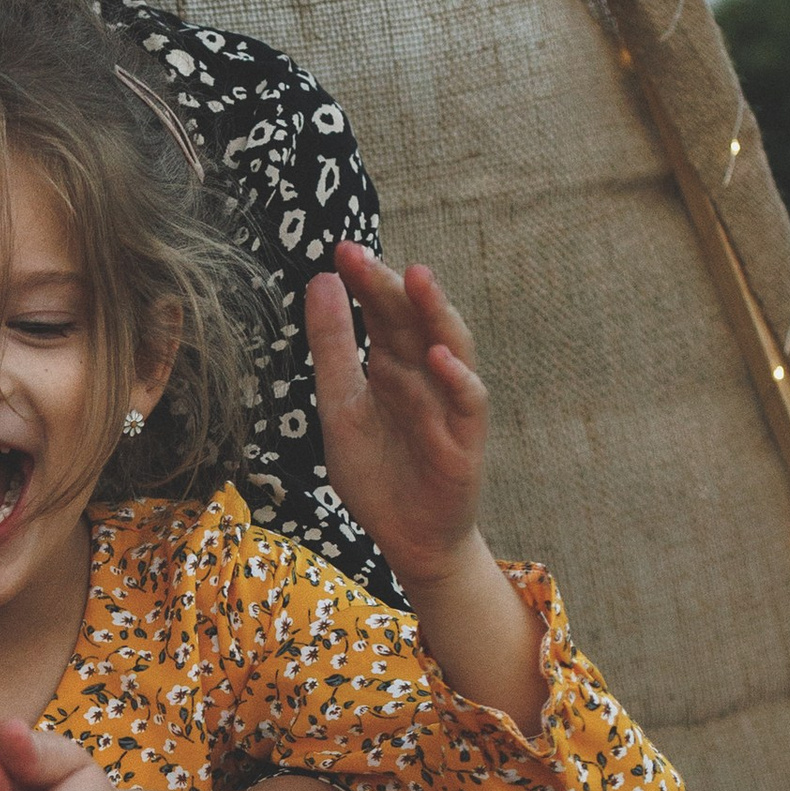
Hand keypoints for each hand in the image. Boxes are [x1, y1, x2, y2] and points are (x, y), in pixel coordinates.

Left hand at [305, 241, 489, 594]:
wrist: (406, 539)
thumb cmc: (377, 474)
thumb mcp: (340, 407)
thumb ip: (332, 348)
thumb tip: (321, 281)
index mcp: (391, 364)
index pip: (380, 312)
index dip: (364, 281)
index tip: (340, 251)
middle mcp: (423, 374)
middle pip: (411, 320)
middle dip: (389, 285)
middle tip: (360, 254)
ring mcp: (447, 402)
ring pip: (449, 345)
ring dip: (436, 312)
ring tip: (417, 278)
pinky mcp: (465, 438)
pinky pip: (468, 400)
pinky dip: (456, 378)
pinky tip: (437, 357)